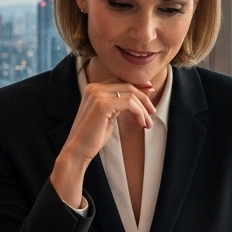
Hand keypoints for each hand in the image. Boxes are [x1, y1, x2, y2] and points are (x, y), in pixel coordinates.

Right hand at [51, 80, 156, 206]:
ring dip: (144, 110)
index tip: (150, 92)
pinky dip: (140, 113)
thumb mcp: (109, 115)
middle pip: (127, 85)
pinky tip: (142, 124)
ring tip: (148, 123)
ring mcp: (97, 95)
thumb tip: (140, 95)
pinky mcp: (103, 104)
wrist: (77, 151)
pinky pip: (130, 103)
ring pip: (131, 95)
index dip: (138, 86)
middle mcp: (94, 88)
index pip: (120, 81)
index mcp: (93, 88)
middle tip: (153, 111)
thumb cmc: (93, 136)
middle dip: (144, 97)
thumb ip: (120, 103)